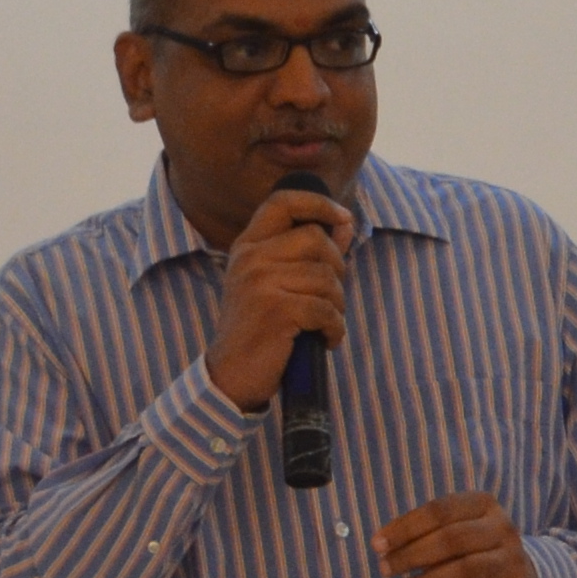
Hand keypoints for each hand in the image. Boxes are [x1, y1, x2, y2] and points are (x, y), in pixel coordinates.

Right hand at [203, 187, 349, 414]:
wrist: (230, 375)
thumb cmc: (259, 329)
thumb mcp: (275, 284)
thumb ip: (308, 253)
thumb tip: (345, 223)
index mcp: (247, 246)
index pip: (283, 202)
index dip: (319, 203)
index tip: (343, 217)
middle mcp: (250, 258)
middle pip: (316, 239)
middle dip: (338, 268)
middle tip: (332, 298)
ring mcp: (260, 282)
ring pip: (326, 277)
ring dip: (337, 305)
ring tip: (326, 324)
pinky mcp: (275, 310)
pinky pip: (325, 310)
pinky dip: (334, 329)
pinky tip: (326, 341)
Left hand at [377, 496, 540, 577]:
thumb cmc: (477, 553)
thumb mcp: (460, 531)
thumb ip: (427, 532)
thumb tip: (383, 546)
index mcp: (485, 505)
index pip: (440, 510)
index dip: (405, 527)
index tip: (377, 544)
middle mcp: (503, 530)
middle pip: (452, 539)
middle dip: (412, 555)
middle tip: (386, 569)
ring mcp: (512, 564)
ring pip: (465, 572)